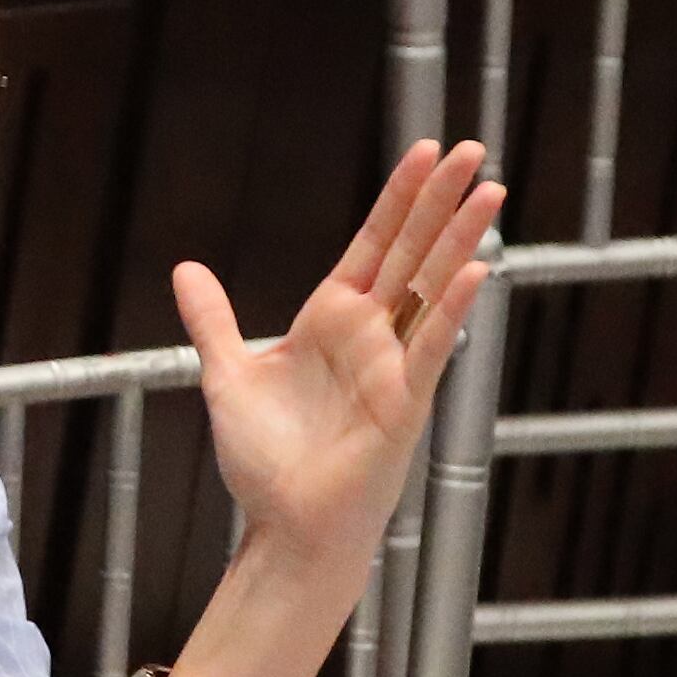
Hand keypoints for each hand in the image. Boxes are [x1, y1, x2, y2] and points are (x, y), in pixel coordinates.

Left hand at [173, 139, 499, 568]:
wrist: (284, 527)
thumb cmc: (265, 462)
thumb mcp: (228, 375)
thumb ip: (213, 321)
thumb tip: (185, 269)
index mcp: (332, 319)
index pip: (373, 243)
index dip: (398, 198)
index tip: (425, 152)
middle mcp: (369, 335)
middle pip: (410, 252)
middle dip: (440, 200)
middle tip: (473, 149)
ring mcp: (393, 366)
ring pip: (432, 288)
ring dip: (460, 240)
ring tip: (490, 191)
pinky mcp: (404, 403)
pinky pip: (431, 349)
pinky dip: (451, 311)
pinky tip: (475, 272)